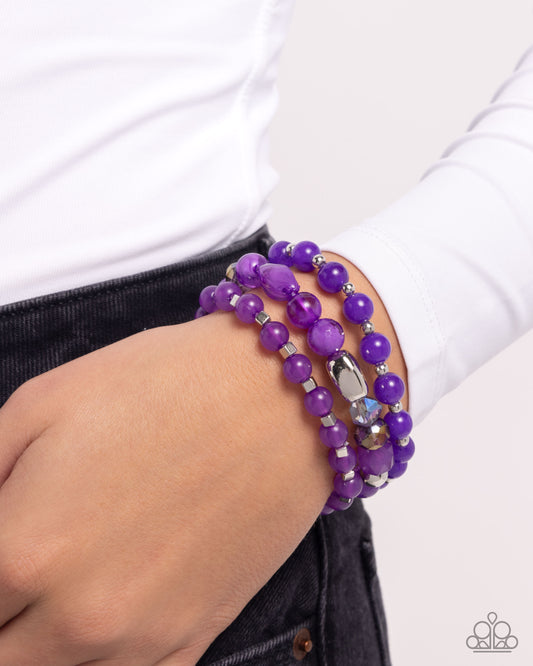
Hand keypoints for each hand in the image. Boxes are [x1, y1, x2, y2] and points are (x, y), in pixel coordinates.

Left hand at [0, 312, 332, 664]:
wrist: (281, 398)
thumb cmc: (169, 385)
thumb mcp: (43, 402)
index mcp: (25, 549)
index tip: (8, 538)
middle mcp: (77, 617)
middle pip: (1, 650)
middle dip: (3, 609)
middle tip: (23, 566)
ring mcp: (141, 640)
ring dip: (38, 641)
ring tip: (61, 585)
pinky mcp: (193, 639)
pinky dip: (95, 662)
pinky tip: (101, 619)